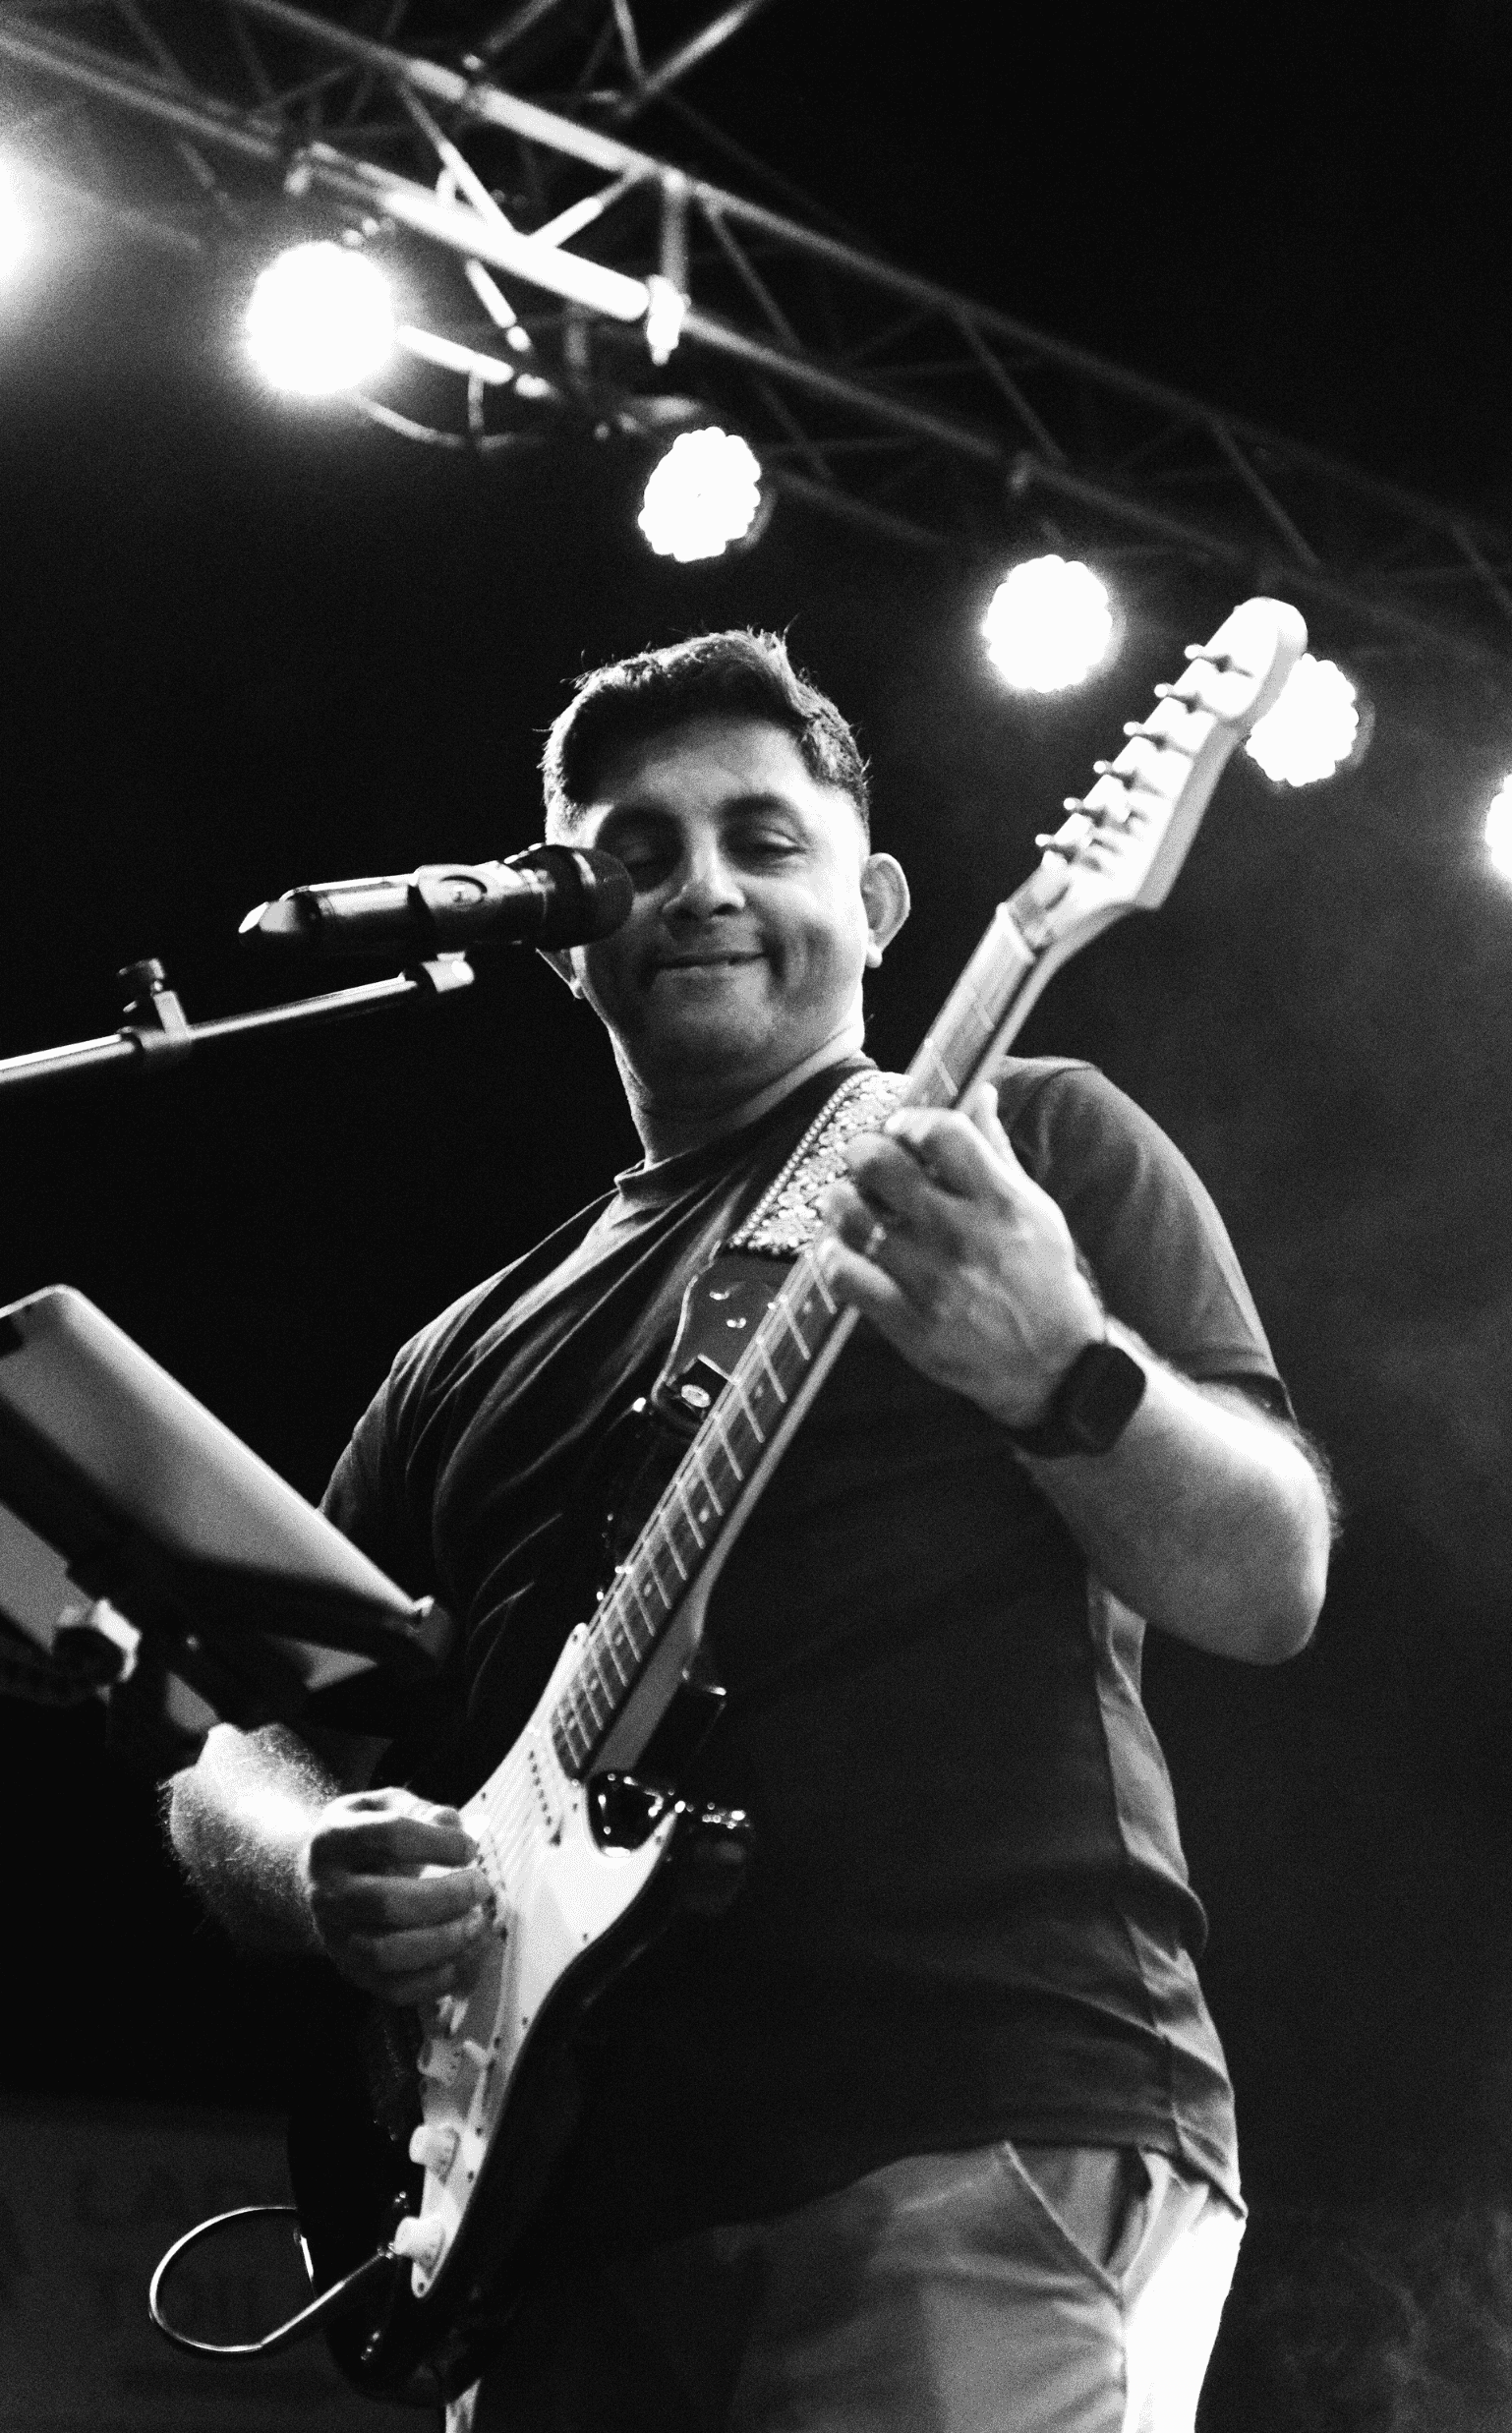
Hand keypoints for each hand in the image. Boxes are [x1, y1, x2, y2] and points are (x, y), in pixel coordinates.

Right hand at [300, 1785, 496, 2008]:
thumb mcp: (388, 1806)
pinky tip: (461, 1956)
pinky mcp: (351, 1970)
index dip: (437, 1842)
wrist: (323, 1877)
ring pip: (385, 1952)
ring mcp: (335, 1936)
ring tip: (476, 1923)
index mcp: (334, 1839)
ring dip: (442, 1941)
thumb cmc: (369, 1837)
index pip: (387, 1837)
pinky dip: (434, 1980)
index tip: (470, 1847)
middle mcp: (327, 1891)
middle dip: (445, 1898)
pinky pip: (392, 1988)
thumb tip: (455, 1827)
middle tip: (480, 1887)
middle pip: (385, 1902)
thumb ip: (422, 1810)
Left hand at [817, 1080, 1104, 1426]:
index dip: (909, 1119)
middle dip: (861, 1152)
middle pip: (883, 1166)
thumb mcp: (1033, 1208)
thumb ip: (996, 1150)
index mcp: (1001, 1201)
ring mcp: (934, 1281)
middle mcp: (965, 1236)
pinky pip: (846, 1276)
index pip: (942, 1131)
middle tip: (861, 1160)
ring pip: (853, 1218)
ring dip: (838, 1201)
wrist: (1054, 1365)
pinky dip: (833, 1257)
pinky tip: (841, 1250)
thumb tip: (977, 1091)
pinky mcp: (910, 1323)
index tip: (900, 1127)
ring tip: (845, 1202)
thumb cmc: (1043, 1279)